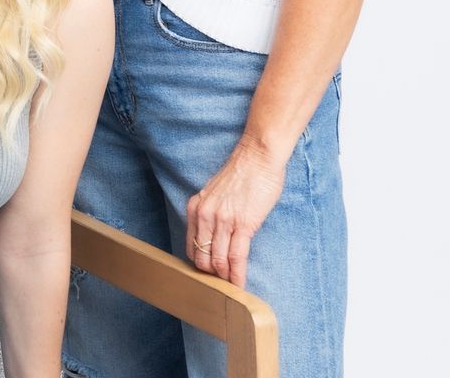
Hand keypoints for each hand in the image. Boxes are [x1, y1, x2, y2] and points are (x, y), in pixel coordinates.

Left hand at [185, 136, 287, 286]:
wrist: (258, 157)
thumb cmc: (242, 174)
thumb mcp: (215, 193)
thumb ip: (211, 213)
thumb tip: (215, 237)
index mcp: (196, 207)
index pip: (191, 246)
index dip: (200, 264)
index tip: (209, 275)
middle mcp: (205, 215)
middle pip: (202, 258)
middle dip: (212, 276)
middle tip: (222, 287)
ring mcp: (222, 220)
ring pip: (218, 260)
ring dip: (226, 279)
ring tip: (232, 291)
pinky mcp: (243, 224)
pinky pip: (236, 257)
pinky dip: (237, 275)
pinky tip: (240, 286)